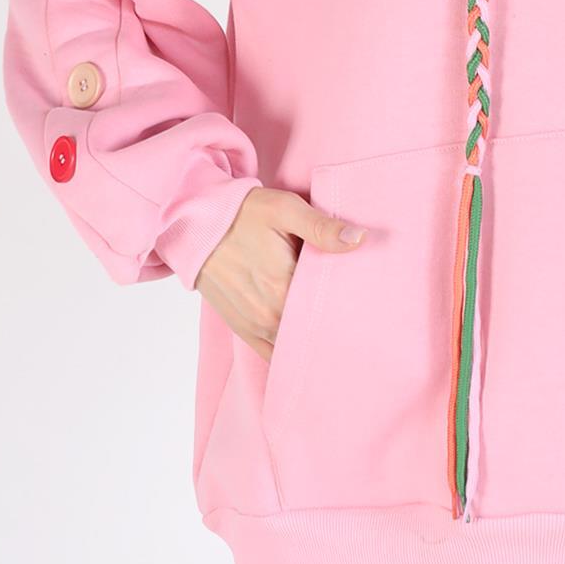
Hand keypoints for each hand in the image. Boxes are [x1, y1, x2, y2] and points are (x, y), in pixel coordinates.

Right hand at [194, 186, 365, 361]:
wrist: (197, 222)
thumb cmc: (244, 213)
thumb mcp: (286, 210)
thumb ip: (322, 228)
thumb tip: (359, 239)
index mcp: (283, 288)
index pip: (329, 312)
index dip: (350, 309)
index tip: (367, 307)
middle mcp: (268, 316)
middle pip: (313, 333)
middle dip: (335, 327)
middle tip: (360, 322)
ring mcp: (253, 327)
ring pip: (293, 347)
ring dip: (312, 341)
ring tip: (339, 335)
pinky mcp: (242, 329)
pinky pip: (271, 354)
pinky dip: (289, 352)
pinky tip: (307, 346)